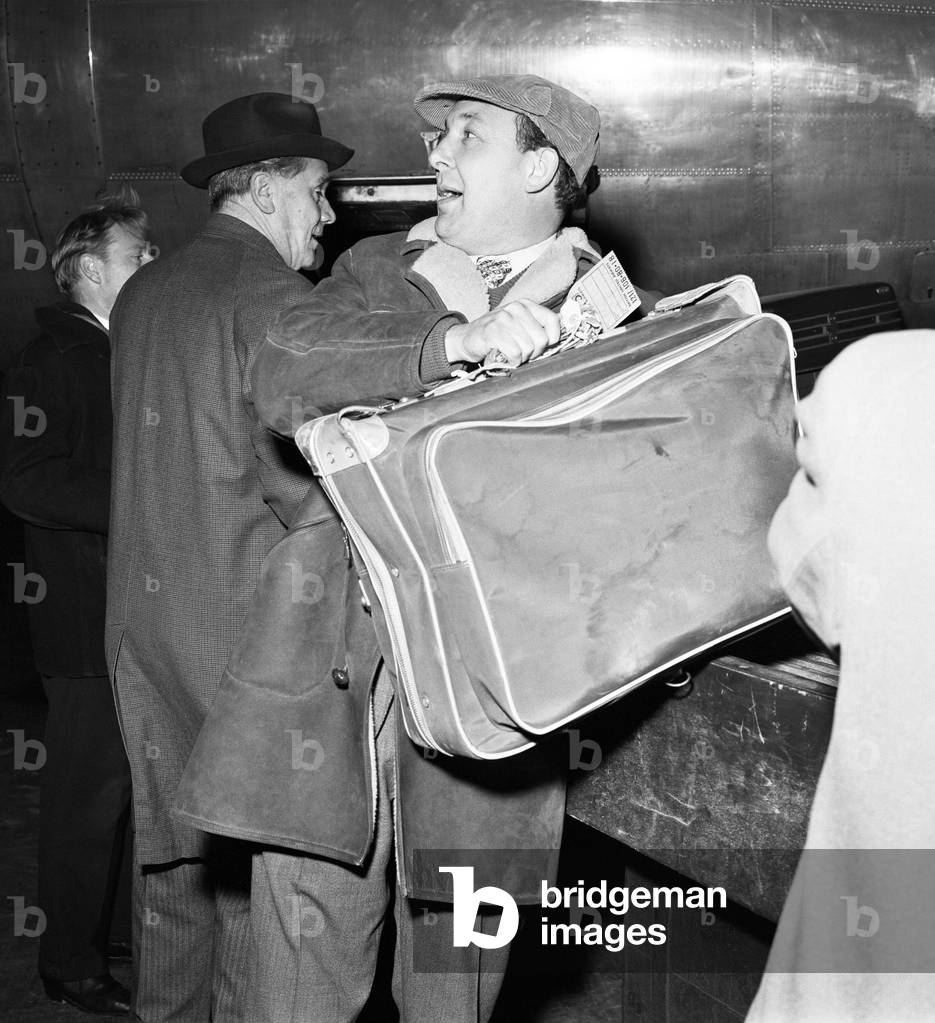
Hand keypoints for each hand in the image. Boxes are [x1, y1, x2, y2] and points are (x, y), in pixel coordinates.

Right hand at [444, 299, 559, 366]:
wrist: (466, 339)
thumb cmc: (495, 335)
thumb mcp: (518, 325)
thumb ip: (536, 328)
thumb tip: (557, 338)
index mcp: (525, 305)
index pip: (552, 320)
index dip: (552, 339)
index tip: (543, 347)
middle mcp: (516, 308)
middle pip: (541, 339)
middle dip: (534, 353)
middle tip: (522, 354)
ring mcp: (503, 319)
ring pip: (528, 348)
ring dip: (521, 358)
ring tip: (511, 354)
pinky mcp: (493, 332)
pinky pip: (515, 353)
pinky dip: (512, 361)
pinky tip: (504, 357)